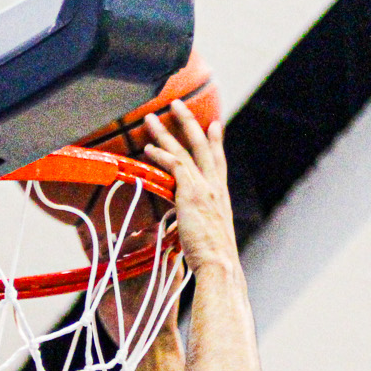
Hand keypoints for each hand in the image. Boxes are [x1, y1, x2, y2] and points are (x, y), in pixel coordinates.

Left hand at [144, 102, 236, 273]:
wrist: (219, 267)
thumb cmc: (213, 261)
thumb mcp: (208, 238)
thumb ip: (199, 226)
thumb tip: (190, 231)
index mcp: (221, 197)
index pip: (219, 162)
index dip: (216, 142)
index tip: (214, 125)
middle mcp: (215, 188)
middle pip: (203, 146)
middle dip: (190, 122)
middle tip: (179, 104)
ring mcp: (205, 188)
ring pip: (185, 151)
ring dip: (167, 132)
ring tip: (152, 118)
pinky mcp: (192, 193)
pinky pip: (175, 166)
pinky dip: (161, 155)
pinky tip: (149, 148)